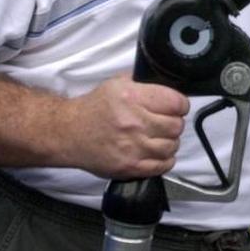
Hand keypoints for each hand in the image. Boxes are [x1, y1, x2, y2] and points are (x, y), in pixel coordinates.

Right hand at [64, 75, 189, 178]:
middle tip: (164, 122)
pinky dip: (164, 159)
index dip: (180, 104)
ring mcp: (133, 148)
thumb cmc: (94, 108)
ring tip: (157, 137)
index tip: (176, 106)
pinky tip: (155, 151)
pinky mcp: (130, 167)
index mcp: (132, 98)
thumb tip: (169, 84)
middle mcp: (134, 123)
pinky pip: (163, 165)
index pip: (176, 103)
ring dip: (169, 141)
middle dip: (173, 122)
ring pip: (173, 146)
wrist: (70, 133)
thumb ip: (144, 83)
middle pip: (177, 126)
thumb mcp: (117, 83)